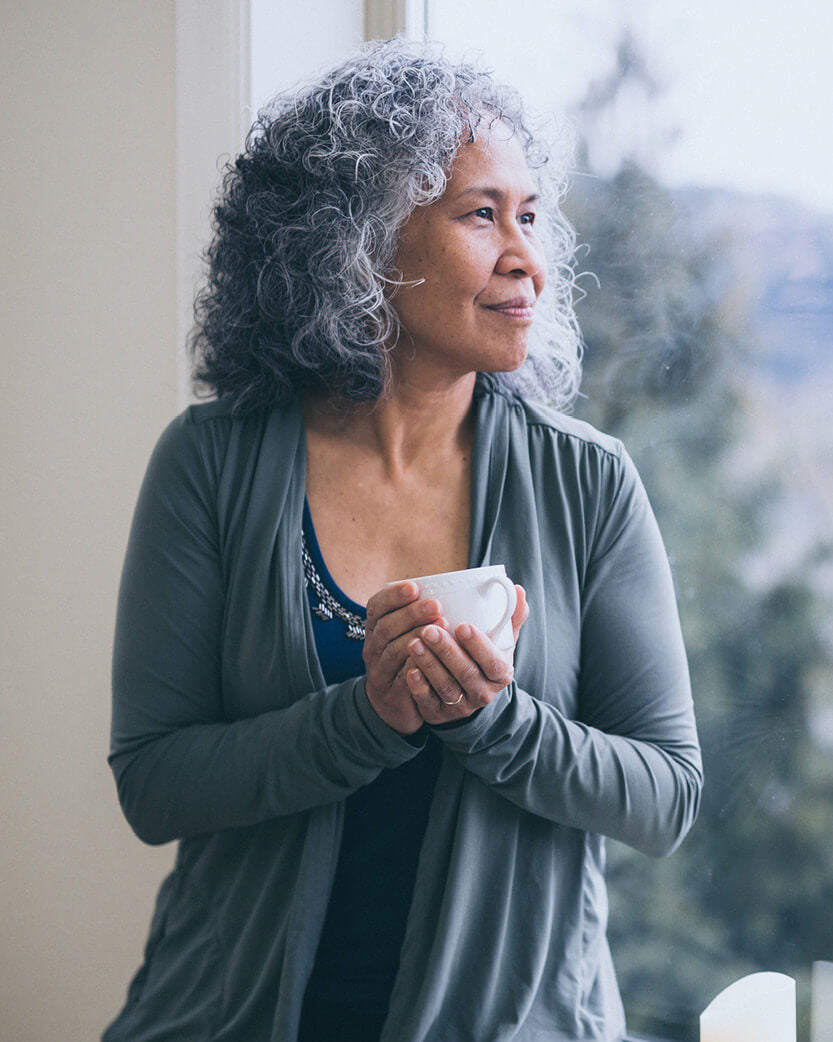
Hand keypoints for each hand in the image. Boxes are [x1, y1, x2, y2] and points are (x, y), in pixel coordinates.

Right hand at [363, 581, 443, 734]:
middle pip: (386, 628)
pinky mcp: (392, 693)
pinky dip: (417, 666)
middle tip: (436, 605)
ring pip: (393, 651)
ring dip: (416, 637)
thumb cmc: (405, 660)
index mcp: (375, 629)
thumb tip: (453, 590)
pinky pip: (402, 678)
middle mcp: (373, 648)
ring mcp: (380, 672)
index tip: (414, 587)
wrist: (391, 703)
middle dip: (411, 614)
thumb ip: (417, 616)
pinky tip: (433, 657)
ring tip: (441, 626)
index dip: (393, 596)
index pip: (375, 607)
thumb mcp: (402, 636)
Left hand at [405, 586, 528, 724]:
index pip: (493, 663)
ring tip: (414, 642)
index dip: (479, 646)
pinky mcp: (439, 714)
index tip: (462, 626)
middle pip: (466, 673)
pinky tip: (410, 670)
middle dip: (447, 651)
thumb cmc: (485, 657)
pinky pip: (428, 703)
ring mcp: (461, 706)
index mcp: (500, 674)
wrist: (470, 694)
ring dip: (429, 665)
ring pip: (445, 687)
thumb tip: (517, 589)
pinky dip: (419, 688)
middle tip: (429, 629)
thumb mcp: (502, 641)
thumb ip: (511, 616)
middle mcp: (483, 693)